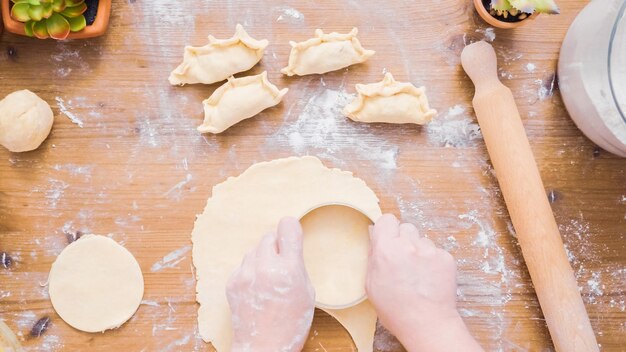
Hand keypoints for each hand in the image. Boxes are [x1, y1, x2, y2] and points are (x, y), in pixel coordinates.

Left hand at [226, 217, 314, 351]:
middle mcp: (265, 267)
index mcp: (288, 268)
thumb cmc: (291, 324)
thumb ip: (297, 265)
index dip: (291, 229)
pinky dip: (251, 270)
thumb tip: (289, 245)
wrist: (264, 347)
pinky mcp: (232, 282)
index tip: (292, 235)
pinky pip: (243, 264)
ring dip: (263, 258)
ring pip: (255, 249)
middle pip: (269, 236)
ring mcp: (245, 274)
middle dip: (277, 246)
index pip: (287, 226)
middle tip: (282, 262)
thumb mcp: (307, 292)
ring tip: (269, 278)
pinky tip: (258, 287)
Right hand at [366, 214, 482, 351]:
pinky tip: (429, 278)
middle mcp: (408, 245)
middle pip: (406, 227)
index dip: (387, 229)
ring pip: (422, 240)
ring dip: (419, 251)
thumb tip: (375, 236)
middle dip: (404, 240)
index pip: (387, 219)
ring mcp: (429, 250)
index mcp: (386, 250)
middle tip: (403, 259)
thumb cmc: (396, 309)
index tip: (388, 238)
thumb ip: (373, 255)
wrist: (427, 323)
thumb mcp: (372, 283)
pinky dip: (433, 261)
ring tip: (417, 273)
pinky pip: (436, 251)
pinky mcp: (446, 258)